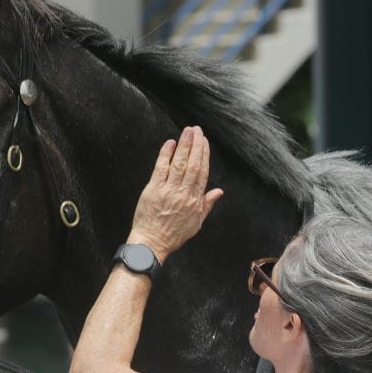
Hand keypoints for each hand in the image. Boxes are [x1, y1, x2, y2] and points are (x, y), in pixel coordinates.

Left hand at [129, 126, 222, 260]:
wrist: (152, 243)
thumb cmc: (173, 234)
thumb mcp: (196, 222)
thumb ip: (207, 204)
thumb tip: (219, 191)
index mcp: (195, 200)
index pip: (202, 173)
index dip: (204, 155)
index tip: (205, 142)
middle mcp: (184, 194)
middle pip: (193, 165)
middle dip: (196, 145)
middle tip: (197, 130)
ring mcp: (168, 191)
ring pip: (179, 164)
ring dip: (184, 146)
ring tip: (187, 131)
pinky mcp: (153, 190)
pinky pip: (161, 168)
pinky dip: (165, 155)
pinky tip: (170, 143)